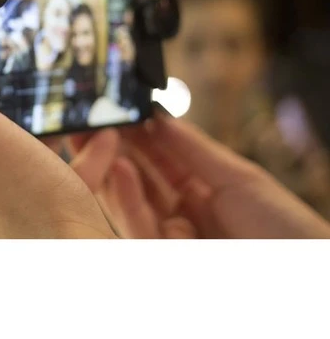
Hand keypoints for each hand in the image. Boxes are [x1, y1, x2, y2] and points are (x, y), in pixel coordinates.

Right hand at [69, 111, 329, 238]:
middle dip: (113, 151)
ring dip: (115, 170)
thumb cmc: (284, 229)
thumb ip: (192, 148)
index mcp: (201, 190)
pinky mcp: (164, 258)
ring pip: (133, 201)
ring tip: (99, 140)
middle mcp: (182, 213)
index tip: (116, 112)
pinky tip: (121, 171)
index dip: (136, 134)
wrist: (301, 277)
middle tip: (88, 124)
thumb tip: (157, 115)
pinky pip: (140, 227)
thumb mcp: (238, 178)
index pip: (158, 157)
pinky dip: (127, 200)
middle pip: (139, 178)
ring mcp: (173, 236)